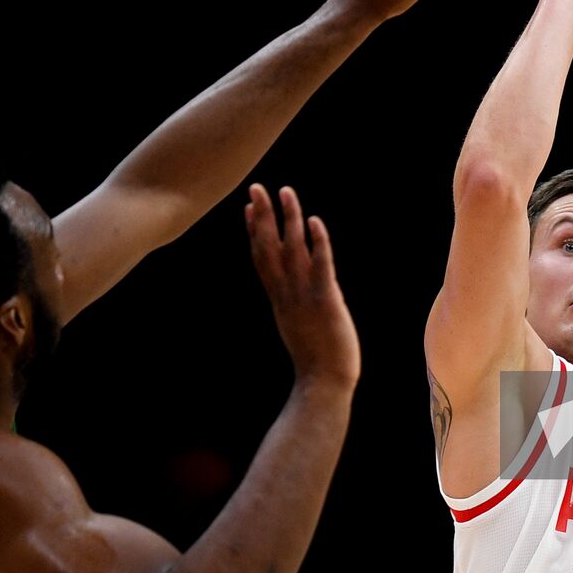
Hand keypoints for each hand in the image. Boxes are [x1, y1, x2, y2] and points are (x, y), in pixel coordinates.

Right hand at [245, 184, 359, 388]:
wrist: (323, 385)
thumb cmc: (315, 360)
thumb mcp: (297, 325)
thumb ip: (293, 305)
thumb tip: (292, 294)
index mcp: (279, 299)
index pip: (261, 258)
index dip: (253, 231)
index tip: (247, 207)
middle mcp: (286, 293)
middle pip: (268, 248)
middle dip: (262, 216)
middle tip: (256, 188)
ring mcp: (303, 295)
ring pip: (292, 250)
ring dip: (289, 219)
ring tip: (286, 192)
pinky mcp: (325, 300)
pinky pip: (320, 266)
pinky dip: (317, 243)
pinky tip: (315, 222)